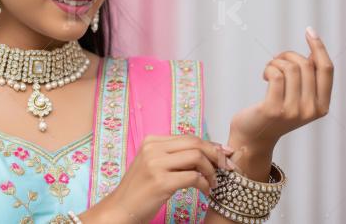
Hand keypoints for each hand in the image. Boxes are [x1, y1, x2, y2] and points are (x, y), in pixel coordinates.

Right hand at [82, 134, 233, 222]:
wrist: (120, 209)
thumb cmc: (139, 190)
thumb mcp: (153, 165)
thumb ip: (173, 156)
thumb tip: (206, 151)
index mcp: (151, 141)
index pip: (189, 137)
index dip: (210, 145)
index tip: (224, 155)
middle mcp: (153, 148)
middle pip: (195, 143)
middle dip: (215, 155)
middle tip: (226, 168)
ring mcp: (156, 164)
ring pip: (197, 158)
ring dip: (211, 171)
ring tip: (213, 183)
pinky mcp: (161, 182)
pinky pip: (194, 177)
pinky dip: (205, 184)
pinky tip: (206, 192)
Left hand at [228, 27, 334, 160]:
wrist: (254, 137)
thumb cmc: (276, 112)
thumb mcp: (299, 98)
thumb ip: (309, 80)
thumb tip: (314, 51)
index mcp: (322, 107)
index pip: (327, 69)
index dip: (319, 47)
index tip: (309, 31)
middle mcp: (311, 110)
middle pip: (306, 65)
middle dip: (289, 55)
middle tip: (276, 60)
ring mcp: (293, 111)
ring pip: (291, 68)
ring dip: (277, 61)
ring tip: (270, 69)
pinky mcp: (274, 109)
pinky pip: (276, 74)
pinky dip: (269, 68)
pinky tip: (264, 75)